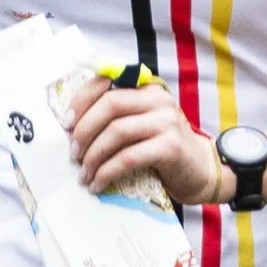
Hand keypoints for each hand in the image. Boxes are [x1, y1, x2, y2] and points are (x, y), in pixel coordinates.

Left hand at [64, 75, 225, 207]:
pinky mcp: (170, 147)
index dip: (81, 101)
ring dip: (93, 156)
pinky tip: (98, 184)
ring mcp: (166, 122)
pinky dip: (107, 172)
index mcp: (147, 88)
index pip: (107, 83)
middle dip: (84, 130)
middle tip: (73, 153)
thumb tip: (73, 126)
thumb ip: (118, 116)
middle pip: (109, 105)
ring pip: (116, 132)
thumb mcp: (143, 123)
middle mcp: (158, 99)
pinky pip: (128, 158)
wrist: (200, 170)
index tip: (66, 124)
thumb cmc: (164, 148)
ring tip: (84, 174)